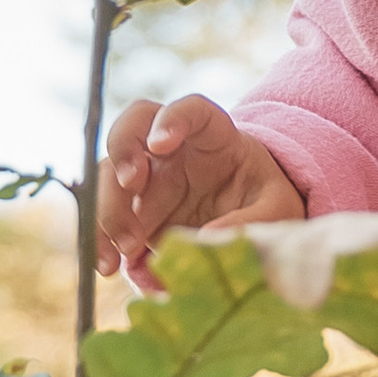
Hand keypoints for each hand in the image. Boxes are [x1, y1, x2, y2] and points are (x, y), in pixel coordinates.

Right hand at [95, 95, 306, 277]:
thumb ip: (254, 220)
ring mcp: (148, 176)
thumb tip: (210, 239)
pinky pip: (104, 215)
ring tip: (126, 249)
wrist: (253, 222)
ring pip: (108, 173)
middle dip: (123, 151)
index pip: (190, 110)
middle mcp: (173, 149)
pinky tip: (109, 266)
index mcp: (215, 136)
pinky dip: (99, 239)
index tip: (160, 143)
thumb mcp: (277, 210)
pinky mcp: (133, 208)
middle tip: (130, 184)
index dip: (171, 118)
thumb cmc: (266, 202)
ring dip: (108, 208)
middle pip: (132, 128)